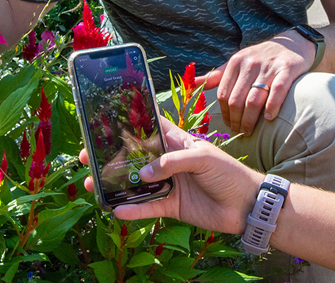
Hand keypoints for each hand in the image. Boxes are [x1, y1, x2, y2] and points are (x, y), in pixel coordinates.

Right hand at [81, 118, 260, 232]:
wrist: (247, 205)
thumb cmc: (229, 173)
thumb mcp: (202, 158)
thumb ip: (172, 162)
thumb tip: (145, 173)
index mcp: (177, 142)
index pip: (149, 129)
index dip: (128, 125)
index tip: (103, 124)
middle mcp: (169, 161)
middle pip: (135, 157)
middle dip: (111, 157)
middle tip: (88, 159)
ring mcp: (169, 184)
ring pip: (136, 183)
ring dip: (115, 184)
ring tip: (92, 186)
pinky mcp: (172, 205)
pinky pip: (148, 207)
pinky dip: (133, 209)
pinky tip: (117, 209)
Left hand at [201, 32, 314, 134]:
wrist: (292, 43)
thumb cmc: (260, 58)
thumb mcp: (237, 63)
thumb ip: (216, 76)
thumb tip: (189, 87)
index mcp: (235, 62)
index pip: (223, 94)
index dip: (225, 113)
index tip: (229, 125)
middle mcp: (250, 63)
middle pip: (236, 99)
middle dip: (236, 120)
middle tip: (239, 132)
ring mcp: (269, 66)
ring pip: (254, 99)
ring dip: (250, 120)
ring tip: (249, 131)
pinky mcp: (287, 69)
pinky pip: (277, 91)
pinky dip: (271, 107)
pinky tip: (268, 118)